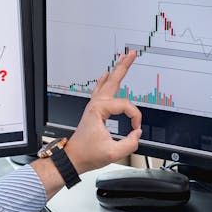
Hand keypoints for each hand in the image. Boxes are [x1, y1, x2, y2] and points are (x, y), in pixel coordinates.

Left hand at [65, 51, 142, 173]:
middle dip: (124, 66)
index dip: (135, 118)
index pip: (126, 106)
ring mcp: (94, 105)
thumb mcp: (113, 153)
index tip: (136, 129)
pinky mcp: (94, 109)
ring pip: (107, 82)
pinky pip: (100, 89)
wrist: (74, 157)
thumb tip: (137, 133)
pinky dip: (105, 80)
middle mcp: (96, 104)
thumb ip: (130, 143)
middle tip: (132, 54)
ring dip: (116, 69)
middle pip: (113, 80)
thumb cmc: (88, 154)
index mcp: (100, 110)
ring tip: (123, 58)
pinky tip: (106, 73)